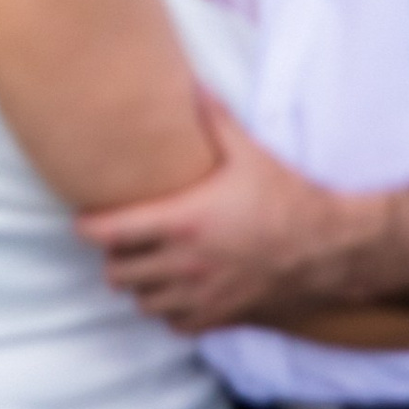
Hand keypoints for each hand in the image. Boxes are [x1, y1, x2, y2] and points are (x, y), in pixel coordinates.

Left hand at [79, 95, 365, 332]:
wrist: (325, 248)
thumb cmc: (285, 199)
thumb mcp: (248, 154)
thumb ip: (214, 120)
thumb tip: (191, 84)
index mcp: (183, 223)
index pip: (111, 233)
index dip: (89, 227)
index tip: (83, 220)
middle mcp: (183, 266)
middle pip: (117, 274)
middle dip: (114, 256)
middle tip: (124, 237)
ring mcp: (199, 297)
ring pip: (141, 302)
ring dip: (140, 284)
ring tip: (149, 262)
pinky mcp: (216, 317)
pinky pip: (173, 324)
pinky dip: (169, 308)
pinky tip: (179, 287)